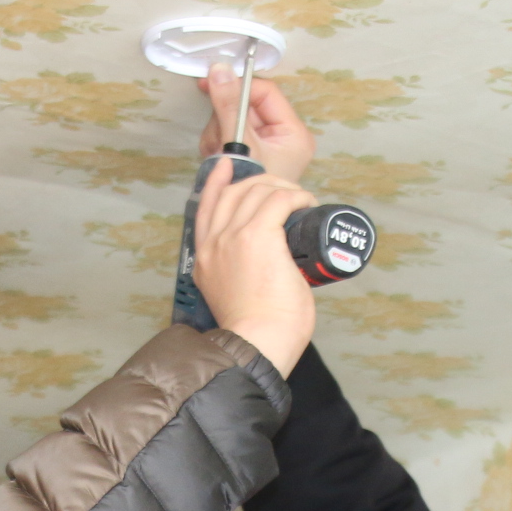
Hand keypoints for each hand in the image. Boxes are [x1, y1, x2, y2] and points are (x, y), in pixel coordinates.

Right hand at [190, 158, 314, 374]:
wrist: (256, 344)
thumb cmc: (255, 334)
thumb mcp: (233, 298)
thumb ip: (239, 279)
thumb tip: (269, 271)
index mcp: (204, 260)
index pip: (206, 208)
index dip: (217, 182)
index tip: (226, 167)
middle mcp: (214, 244)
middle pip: (233, 193)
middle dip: (259, 182)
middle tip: (282, 187)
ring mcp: (234, 237)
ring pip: (257, 191)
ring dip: (283, 188)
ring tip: (301, 199)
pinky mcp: (258, 236)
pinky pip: (279, 199)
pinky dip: (296, 196)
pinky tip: (307, 203)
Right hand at [194, 68, 315, 183]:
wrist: (244, 234)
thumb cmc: (251, 193)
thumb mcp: (242, 145)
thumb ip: (230, 106)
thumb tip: (219, 70)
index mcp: (292, 133)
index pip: (265, 92)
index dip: (239, 86)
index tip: (213, 82)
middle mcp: (282, 137)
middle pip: (247, 104)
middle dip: (226, 118)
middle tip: (219, 137)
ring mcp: (265, 146)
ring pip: (233, 119)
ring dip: (218, 132)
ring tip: (218, 153)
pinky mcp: (250, 154)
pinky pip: (228, 135)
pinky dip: (217, 143)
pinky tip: (217, 157)